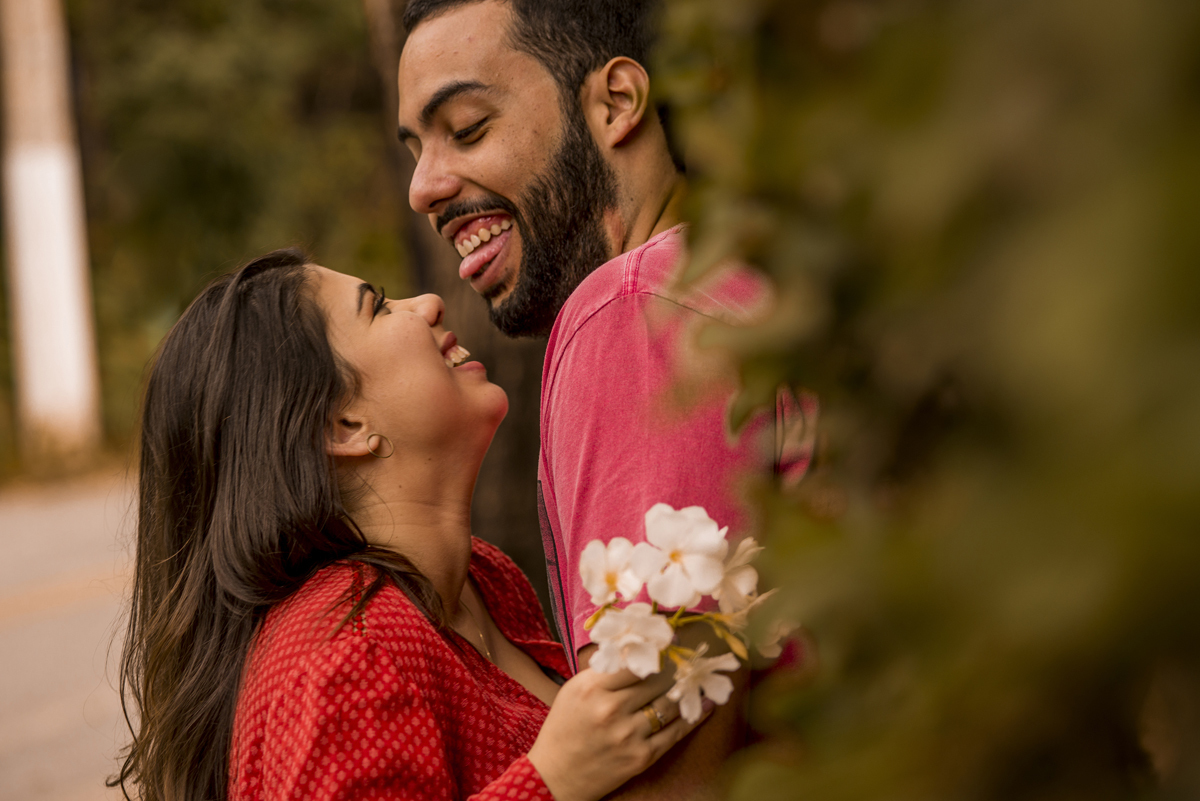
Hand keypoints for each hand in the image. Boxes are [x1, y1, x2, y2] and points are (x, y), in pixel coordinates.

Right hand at [526, 666, 713, 800]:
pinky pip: (674, 733)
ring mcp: (628, 735)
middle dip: (677, 666)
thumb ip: (604, 671)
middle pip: (656, 680)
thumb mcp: (574, 690)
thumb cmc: (563, 728)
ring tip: (701, 676)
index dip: (658, 649)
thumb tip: (635, 648)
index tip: (673, 639)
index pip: (634, 662)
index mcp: (593, 688)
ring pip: (669, 704)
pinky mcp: (641, 757)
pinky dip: (693, 718)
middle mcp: (612, 709)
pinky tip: (705, 706)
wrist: (555, 776)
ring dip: (688, 689)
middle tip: (693, 655)